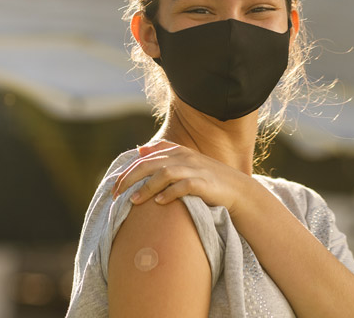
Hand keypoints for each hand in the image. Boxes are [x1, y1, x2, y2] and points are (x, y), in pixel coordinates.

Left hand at [111, 139, 260, 211]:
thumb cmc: (208, 179)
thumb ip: (164, 155)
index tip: (115, 185)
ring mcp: (195, 170)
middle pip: (150, 164)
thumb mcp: (186, 163)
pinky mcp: (204, 184)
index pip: (146, 158)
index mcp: (178, 151)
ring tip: (133, 201)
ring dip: (146, 187)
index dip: (128, 170)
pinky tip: (159, 202)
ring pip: (164, 174)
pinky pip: (183, 186)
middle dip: (130, 178)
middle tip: (116, 193)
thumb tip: (140, 150)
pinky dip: (169, 193)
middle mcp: (184, 158)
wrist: (238, 190)